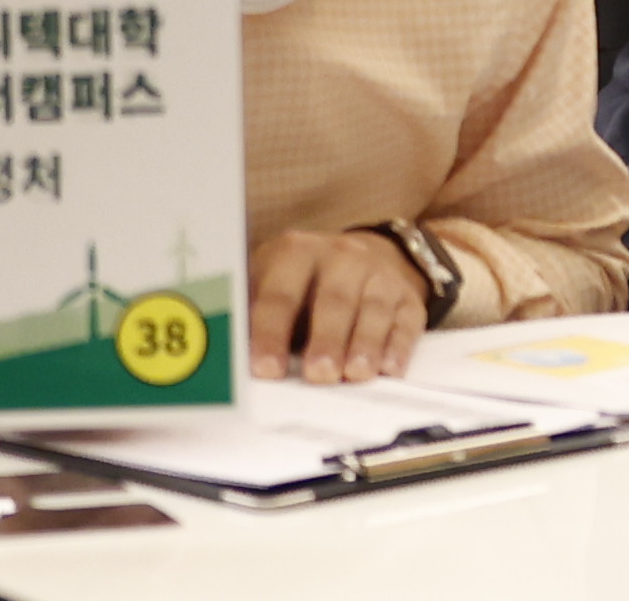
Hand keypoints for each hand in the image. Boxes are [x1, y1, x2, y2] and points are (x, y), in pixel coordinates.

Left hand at [244, 228, 430, 384]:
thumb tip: (221, 360)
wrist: (359, 258)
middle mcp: (341, 256)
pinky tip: (389, 369)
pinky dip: (398, 347)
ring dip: (364, 344)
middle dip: (325, 339)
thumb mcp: (270, 283)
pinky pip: (405, 322)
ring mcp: (378, 275)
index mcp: (295, 252)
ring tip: (354, 375)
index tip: (266, 369)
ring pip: (372, 309)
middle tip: (317, 375)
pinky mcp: (406, 298)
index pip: (280, 295)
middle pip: (333, 300)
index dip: (271, 333)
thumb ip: (250, 316)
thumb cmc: (300, 286)